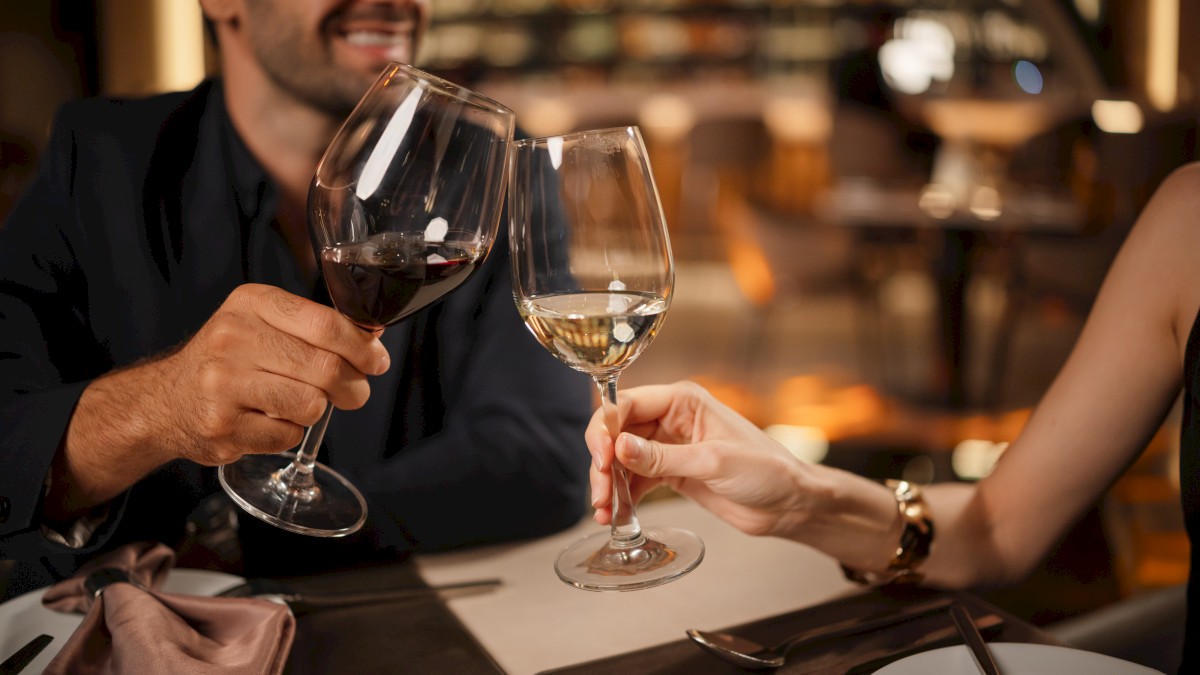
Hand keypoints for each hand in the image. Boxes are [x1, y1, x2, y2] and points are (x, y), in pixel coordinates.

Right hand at [153, 283, 390, 464]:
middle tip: (354, 392)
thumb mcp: (261, 323)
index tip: (376, 361)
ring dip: (319, 410)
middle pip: (325, 367)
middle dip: (353, 386)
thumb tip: (372, 337)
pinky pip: (288, 435)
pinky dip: (290, 433)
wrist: (164, 401)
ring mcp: (224, 384)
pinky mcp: (222, 427)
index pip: (326, 323)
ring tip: (304, 405)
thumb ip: (314, 327)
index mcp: (251, 304)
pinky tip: (270, 421)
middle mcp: (233, 338)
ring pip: (311, 404)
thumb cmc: (228, 360)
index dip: (362, 347)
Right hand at [586, 381, 809, 537]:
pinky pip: (635, 480)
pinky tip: (615, 515)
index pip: (627, 403)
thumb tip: (618, 447)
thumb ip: (663, 457)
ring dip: (609, 483)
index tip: (600, 458)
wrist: (790, 504)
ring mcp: (669, 446)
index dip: (605, 428)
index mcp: (683, 401)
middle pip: (617, 432)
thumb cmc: (767, 471)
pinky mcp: (671, 472)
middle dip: (602, 461)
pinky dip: (623, 496)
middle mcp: (671, 419)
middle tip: (600, 493)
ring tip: (604, 511)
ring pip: (622, 458)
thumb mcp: (713, 462)